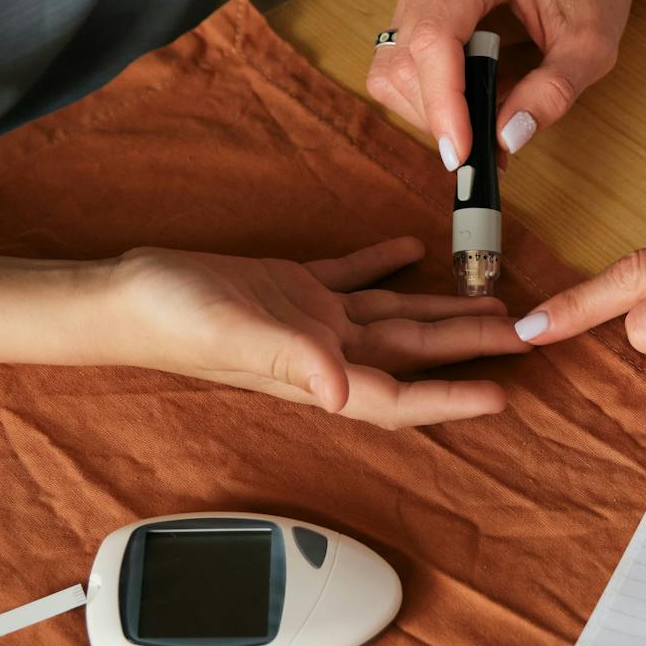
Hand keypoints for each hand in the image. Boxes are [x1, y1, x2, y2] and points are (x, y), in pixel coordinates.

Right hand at [96, 236, 529, 427]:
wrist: (123, 295)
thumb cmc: (171, 318)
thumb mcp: (234, 331)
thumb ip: (291, 358)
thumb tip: (344, 390)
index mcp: (316, 367)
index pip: (399, 392)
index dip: (452, 397)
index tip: (503, 395)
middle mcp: (322, 349)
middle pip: (411, 352)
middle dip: (467, 347)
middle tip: (523, 336)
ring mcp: (307, 319)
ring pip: (391, 316)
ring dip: (439, 309)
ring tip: (490, 299)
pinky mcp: (288, 287)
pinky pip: (350, 277)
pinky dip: (382, 264)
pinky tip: (410, 249)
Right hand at [367, 0, 644, 168]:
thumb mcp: (593, 46)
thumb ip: (553, 92)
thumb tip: (507, 138)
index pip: (436, 40)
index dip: (443, 102)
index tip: (463, 152)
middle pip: (408, 61)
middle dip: (441, 116)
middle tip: (486, 149)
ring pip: (394, 68)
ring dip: (430, 110)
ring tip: (480, 123)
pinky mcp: (414, 4)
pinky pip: (398, 63)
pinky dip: (426, 97)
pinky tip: (467, 100)